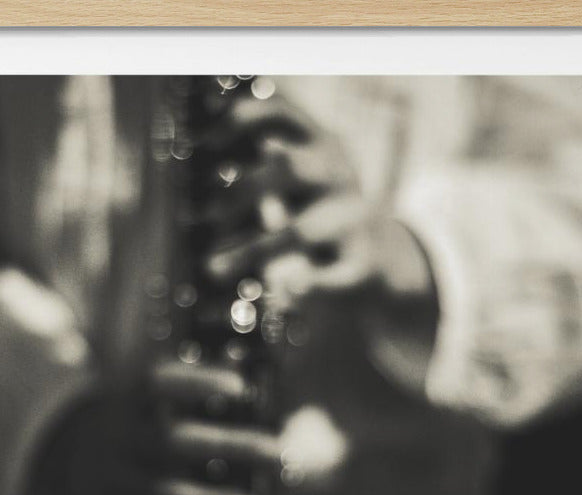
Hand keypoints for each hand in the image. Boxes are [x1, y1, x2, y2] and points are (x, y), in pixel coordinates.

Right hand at [27, 360, 282, 494]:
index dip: (199, 382)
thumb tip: (242, 368)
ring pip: (165, 493)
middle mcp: (118, 436)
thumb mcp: (142, 395)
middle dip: (229, 446)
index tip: (240, 386)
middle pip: (175, 441)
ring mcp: (113, 478)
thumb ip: (187, 385)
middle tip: (276, 451)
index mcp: (126, 399)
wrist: (56, 454)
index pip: (160, 382)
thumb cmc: (126, 420)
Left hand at [202, 91, 433, 311]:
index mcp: (319, 144)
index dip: (243, 119)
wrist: (382, 259)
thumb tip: (200, 158)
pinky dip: (308, 286)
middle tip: (206, 216)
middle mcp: (338, 175)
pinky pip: (334, 277)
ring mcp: (354, 219)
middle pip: (286, 169)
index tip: (208, 140)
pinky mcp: (365, 262)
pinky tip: (284, 292)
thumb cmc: (318, 213)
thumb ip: (260, 164)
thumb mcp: (298, 177)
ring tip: (212, 268)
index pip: (283, 115)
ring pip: (300, 232)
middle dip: (238, 192)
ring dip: (250, 250)